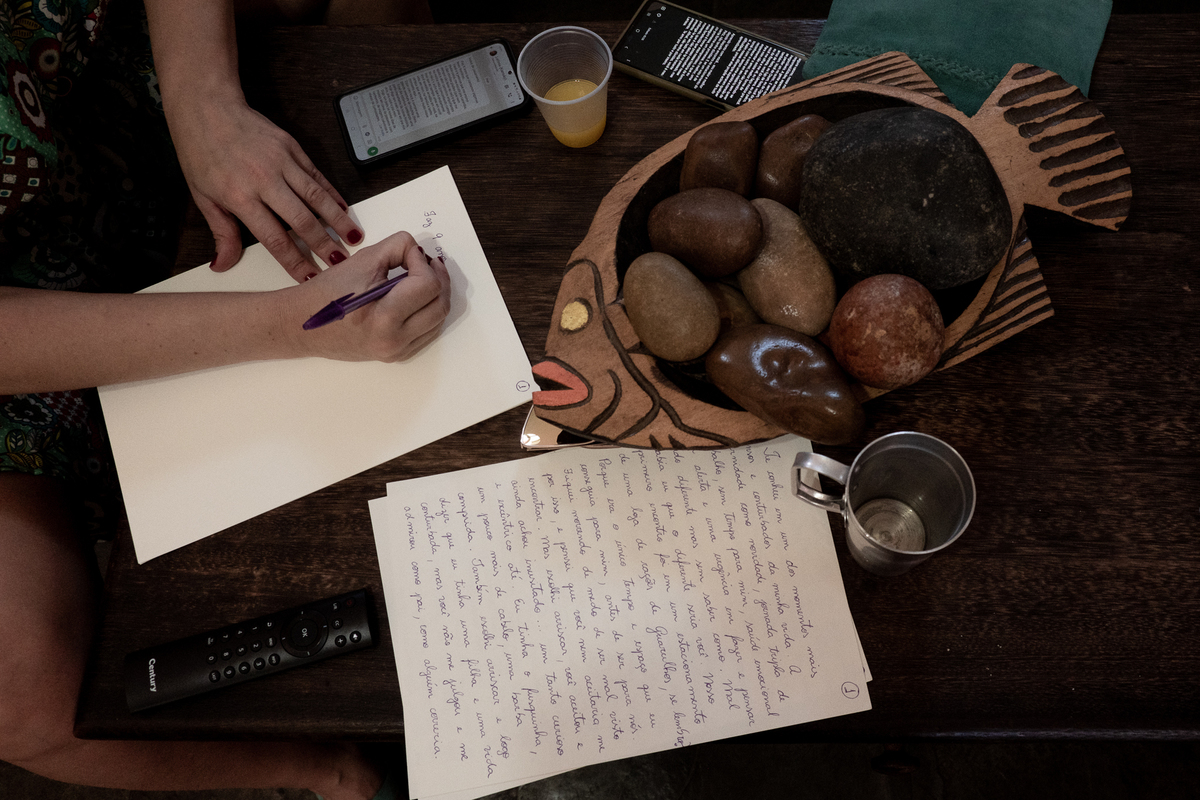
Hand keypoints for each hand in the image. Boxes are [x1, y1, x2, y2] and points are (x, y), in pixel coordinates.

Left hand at [174, 97, 362, 280]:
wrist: (206, 107)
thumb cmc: (201, 151)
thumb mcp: (202, 196)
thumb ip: (221, 233)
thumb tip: (222, 264)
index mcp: (240, 196)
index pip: (274, 238)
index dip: (295, 261)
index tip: (310, 277)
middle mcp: (264, 180)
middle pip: (302, 220)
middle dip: (324, 244)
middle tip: (341, 263)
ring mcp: (281, 161)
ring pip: (316, 196)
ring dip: (338, 220)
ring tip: (354, 238)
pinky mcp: (291, 147)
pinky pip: (316, 175)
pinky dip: (332, 193)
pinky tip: (344, 208)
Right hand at [290, 231, 451, 362]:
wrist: (303, 325)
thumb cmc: (328, 292)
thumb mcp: (364, 260)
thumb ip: (398, 248)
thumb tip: (420, 252)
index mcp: (385, 318)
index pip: (428, 286)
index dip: (424, 263)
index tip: (412, 254)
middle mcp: (395, 340)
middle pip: (440, 305)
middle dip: (438, 278)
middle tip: (428, 261)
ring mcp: (397, 351)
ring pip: (438, 320)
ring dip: (437, 295)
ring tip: (422, 276)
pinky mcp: (397, 355)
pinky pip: (428, 331)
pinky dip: (428, 311)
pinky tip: (416, 296)